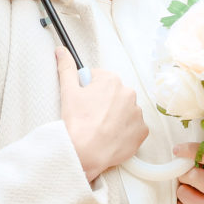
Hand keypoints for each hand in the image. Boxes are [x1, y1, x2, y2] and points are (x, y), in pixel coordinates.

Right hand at [56, 47, 147, 181]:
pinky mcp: (142, 131)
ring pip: (125, 111)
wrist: (85, 152)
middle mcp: (129, 94)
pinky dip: (125, 132)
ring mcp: (137, 113)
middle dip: (104, 103)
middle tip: (90, 117)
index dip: (89, 91)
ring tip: (100, 129)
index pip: (100, 79)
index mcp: (112, 80)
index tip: (84, 103)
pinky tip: (111, 137)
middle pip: (114, 95)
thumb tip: (61, 51)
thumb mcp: (68, 91)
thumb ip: (66, 68)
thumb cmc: (77, 123)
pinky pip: (134, 128)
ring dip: (115, 117)